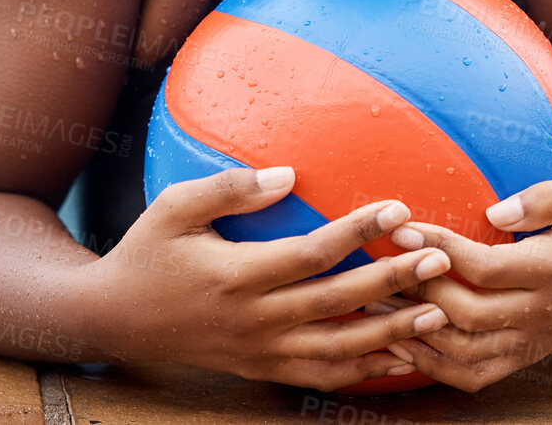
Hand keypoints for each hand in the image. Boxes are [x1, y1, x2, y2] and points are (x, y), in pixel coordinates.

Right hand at [76, 165, 452, 389]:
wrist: (112, 319)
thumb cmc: (147, 252)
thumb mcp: (174, 208)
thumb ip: (230, 188)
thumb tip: (287, 174)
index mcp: (235, 276)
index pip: (311, 254)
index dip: (358, 232)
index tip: (400, 209)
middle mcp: (253, 320)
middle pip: (336, 305)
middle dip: (393, 283)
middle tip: (439, 259)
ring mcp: (259, 352)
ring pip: (336, 352)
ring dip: (390, 334)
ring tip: (437, 312)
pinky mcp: (261, 370)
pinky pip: (320, 378)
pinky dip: (363, 371)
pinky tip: (400, 356)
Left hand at [382, 172, 551, 391]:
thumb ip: (548, 197)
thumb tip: (495, 213)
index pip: (485, 267)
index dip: (440, 251)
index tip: (404, 229)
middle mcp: (541, 312)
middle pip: (466, 314)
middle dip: (417, 288)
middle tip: (383, 261)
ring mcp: (532, 340)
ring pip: (463, 351)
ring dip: (415, 330)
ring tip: (378, 301)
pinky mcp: (524, 356)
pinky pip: (473, 375)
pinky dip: (433, 366)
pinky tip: (402, 339)